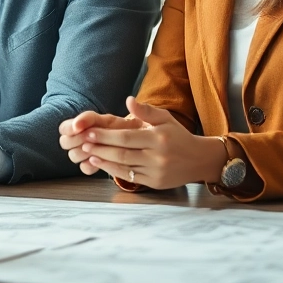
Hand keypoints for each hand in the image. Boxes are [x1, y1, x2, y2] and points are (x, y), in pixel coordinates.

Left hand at [65, 97, 225, 189]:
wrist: (199, 160)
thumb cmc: (178, 136)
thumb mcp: (165, 118)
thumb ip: (146, 110)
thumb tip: (128, 100)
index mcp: (159, 138)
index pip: (126, 137)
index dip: (106, 136)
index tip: (89, 132)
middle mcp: (158, 156)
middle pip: (123, 153)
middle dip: (100, 148)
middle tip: (83, 142)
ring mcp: (156, 171)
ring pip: (124, 167)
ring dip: (103, 160)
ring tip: (88, 153)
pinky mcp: (154, 183)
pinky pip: (130, 178)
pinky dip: (113, 171)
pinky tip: (101, 163)